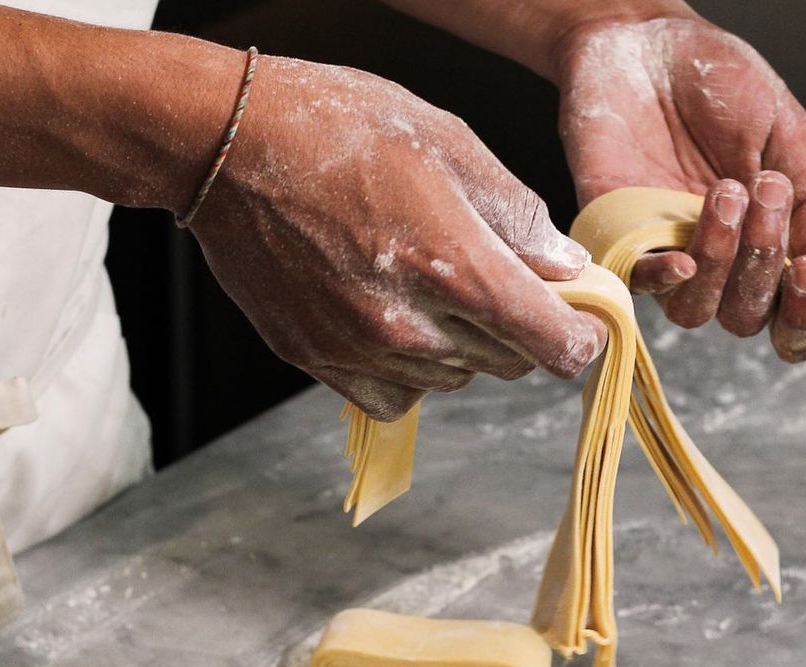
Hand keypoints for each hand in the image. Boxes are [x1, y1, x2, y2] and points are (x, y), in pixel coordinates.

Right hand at [191, 57, 606, 419]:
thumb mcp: (449, 143)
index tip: (576, 326)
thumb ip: (519, 217)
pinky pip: (398, 398)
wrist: (227, 146)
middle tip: (492, 279)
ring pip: (455, 379)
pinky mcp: (321, 364)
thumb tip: (566, 269)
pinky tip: (392, 322)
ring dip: (461, 345)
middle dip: (517, 328)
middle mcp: (411, 326)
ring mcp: (362, 352)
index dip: (578, 341)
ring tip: (423, 282)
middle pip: (508, 364)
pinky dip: (410, 372)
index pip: (551, 345)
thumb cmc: (338, 128)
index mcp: (456, 267)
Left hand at [555, 12, 805, 362]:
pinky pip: (639, 285)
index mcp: (767, 244)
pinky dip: (663, 279)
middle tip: (768, 193)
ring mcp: (668, 256)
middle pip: (745, 317)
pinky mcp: (620, 241)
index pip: (790, 312)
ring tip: (727, 191)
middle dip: (765, 265)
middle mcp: (719, 264)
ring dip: (721, 262)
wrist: (647, 43)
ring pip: (696, 310)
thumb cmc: (720, 86)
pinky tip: (683, 260)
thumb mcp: (784, 133)